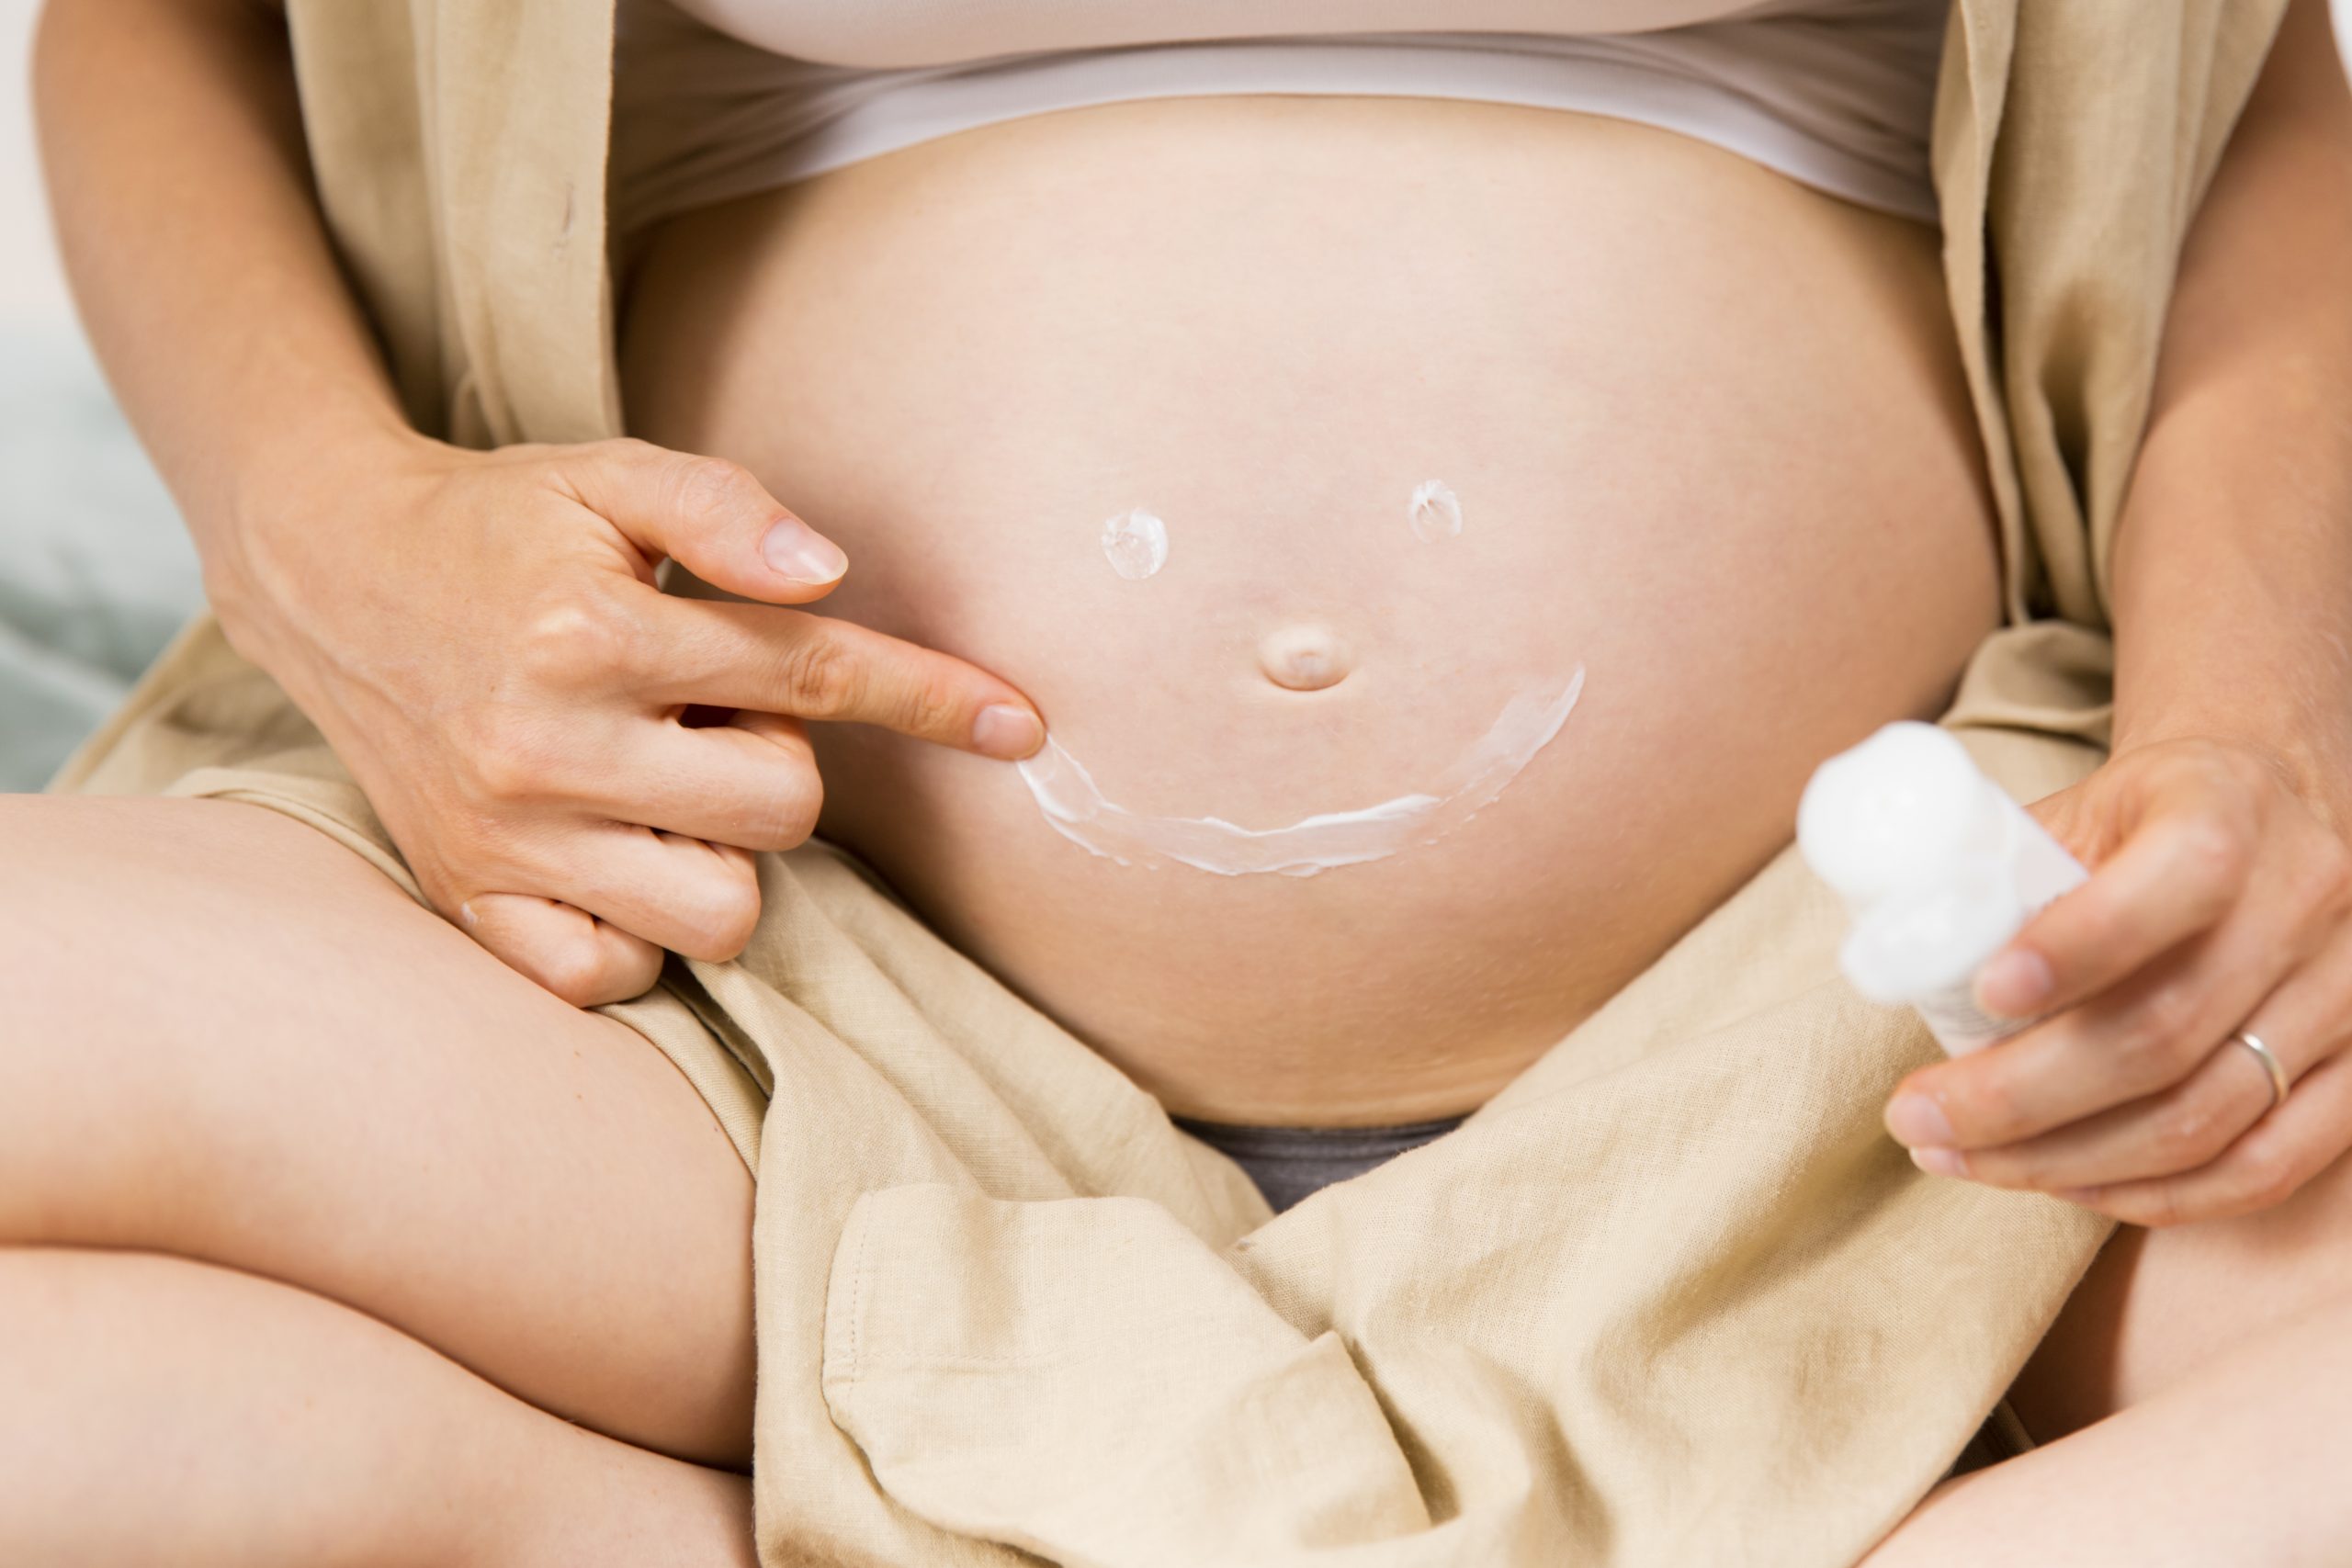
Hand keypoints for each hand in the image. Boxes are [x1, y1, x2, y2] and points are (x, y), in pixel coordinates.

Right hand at [216, 430, 1043, 1006]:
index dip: (931, 698)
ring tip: (664, 784)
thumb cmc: (502, 526)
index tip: (1022, 724)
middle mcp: (546, 750)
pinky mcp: (472, 903)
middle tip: (704, 713)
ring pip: (719, 910)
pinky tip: (619, 854)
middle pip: (782, 809)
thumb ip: (728, 512)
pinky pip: (618, 973)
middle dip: (778, 763)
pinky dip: (644, 928)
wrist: (331, 572)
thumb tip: (831, 574)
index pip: (811, 678)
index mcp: (594, 638)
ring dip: (724, 852)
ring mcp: (505, 843)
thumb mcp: (614, 476)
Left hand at [1880, 736, 2351, 1225]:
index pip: (2171, 883)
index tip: (1980, 994)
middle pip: (2162, 1033)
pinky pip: (2266, 1166)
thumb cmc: (2140, 819)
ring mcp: (2346, 993)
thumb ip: (1998, 867)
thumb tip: (1893, 952)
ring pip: (2205, 1117)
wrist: (2268, 809)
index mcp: (2228, 814)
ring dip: (2065, 1160)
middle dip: (2018, 1097)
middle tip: (1917, 1118)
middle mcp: (2305, 904)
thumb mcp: (2077, 807)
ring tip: (1959, 1158)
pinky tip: (2064, 1186)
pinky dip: (2156, 1195)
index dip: (2074, 949)